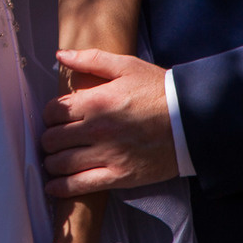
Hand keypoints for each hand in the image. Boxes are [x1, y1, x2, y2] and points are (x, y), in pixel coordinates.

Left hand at [39, 49, 177, 197]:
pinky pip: (79, 186)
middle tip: (55, 138)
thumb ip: (91, 60)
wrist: (192, 121)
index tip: (56, 118)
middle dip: (49, 138)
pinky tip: (53, 185)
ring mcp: (107, 155)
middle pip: (52, 139)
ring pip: (60, 164)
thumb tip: (61, 55)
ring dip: (52, 162)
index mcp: (95, 102)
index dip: (50, 115)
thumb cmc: (159, 91)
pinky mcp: (118, 176)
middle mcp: (96, 130)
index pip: (53, 112)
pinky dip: (61, 187)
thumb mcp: (127, 66)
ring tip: (54, 160)